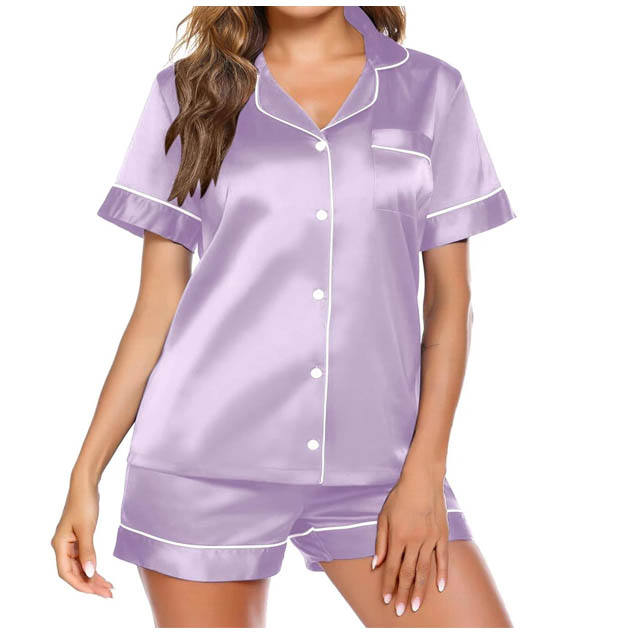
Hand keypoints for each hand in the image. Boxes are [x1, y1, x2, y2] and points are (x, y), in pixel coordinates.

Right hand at [51, 479, 112, 597]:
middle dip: (90, 584)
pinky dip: (93, 567)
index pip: (67, 573)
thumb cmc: (84, 503)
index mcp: (59, 545)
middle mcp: (62, 547)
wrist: (85, 486)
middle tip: (108, 593)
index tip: (96, 591)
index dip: (80, 584)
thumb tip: (90, 573)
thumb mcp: (87, 528)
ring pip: (80, 567)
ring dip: (93, 578)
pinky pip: (84, 559)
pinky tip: (102, 574)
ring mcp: (70, 544)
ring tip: (109, 587)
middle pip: (74, 573)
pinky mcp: (78, 539)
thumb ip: (88, 551)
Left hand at [372, 470, 447, 615]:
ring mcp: (430, 538)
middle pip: (408, 573)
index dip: (388, 585)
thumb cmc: (399, 497)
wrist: (422, 480)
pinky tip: (440, 588)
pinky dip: (442, 574)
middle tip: (401, 611)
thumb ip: (380, 542)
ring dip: (420, 589)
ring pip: (424, 570)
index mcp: (398, 536)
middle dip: (403, 593)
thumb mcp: (383, 516)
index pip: (391, 567)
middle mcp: (414, 540)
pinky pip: (443, 558)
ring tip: (416, 605)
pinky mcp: (442, 535)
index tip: (387, 600)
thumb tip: (376, 564)